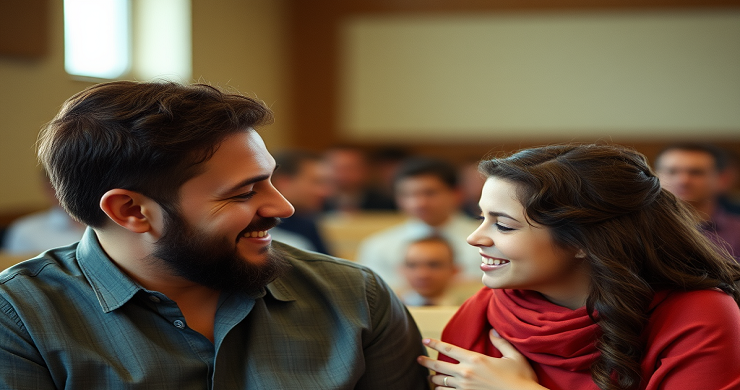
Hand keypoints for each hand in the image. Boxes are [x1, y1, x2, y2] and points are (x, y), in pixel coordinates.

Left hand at [416, 329, 545, 389]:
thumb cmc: (521, 378)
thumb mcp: (513, 356)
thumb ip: (501, 342)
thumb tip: (492, 331)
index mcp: (475, 359)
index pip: (449, 349)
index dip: (434, 344)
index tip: (424, 340)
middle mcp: (466, 373)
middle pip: (439, 366)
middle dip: (426, 362)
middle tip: (418, 359)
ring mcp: (465, 388)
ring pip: (441, 382)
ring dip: (433, 379)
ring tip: (429, 377)